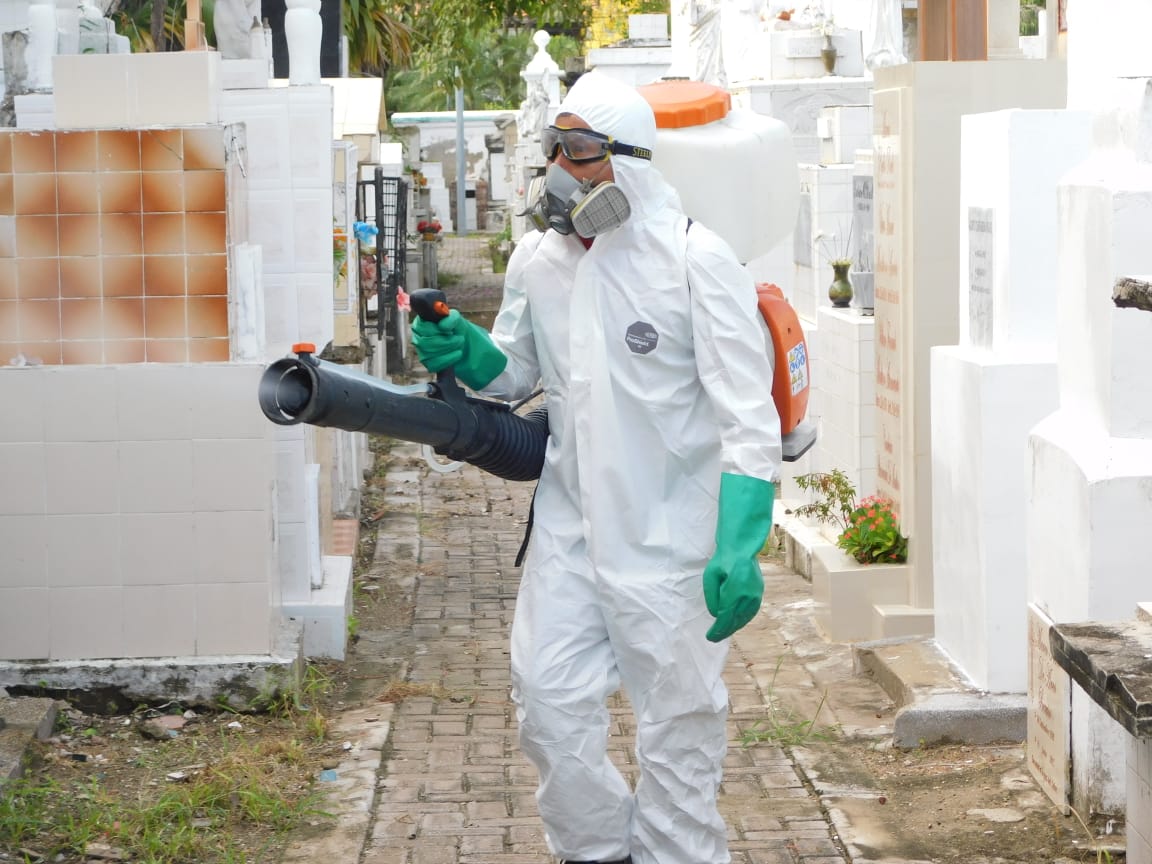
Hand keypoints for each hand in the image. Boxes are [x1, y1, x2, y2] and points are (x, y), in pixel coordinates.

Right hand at [410, 309, 507, 389]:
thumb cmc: (461, 331)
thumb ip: (451, 317)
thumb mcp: (459, 320)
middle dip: (445, 341)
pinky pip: (433, 364)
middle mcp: (419, 336)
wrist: (471, 348)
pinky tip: (457, 355)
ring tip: (459, 345)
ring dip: (448, 349)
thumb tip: (443, 325)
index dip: (435, 330)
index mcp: (423, 322)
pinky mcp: (429, 363)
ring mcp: (423, 351)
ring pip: (429, 353)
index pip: (421, 327)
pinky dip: (448, 359)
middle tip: (459, 339)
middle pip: (425, 342)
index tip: (449, 330)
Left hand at [702, 474, 775, 641]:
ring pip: (744, 618)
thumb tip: (716, 615)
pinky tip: (735, 622)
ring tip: (723, 632)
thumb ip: (712, 598)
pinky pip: (750, 611)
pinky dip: (742, 619)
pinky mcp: (759, 593)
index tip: (710, 637)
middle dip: (724, 631)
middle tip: (714, 638)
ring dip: (734, 627)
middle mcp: (748, 596)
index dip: (717, 630)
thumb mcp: (710, 577)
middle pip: (735, 620)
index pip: (725, 617)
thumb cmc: (722, 561)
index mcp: (735, 591)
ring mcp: (755, 595)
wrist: (741, 548)